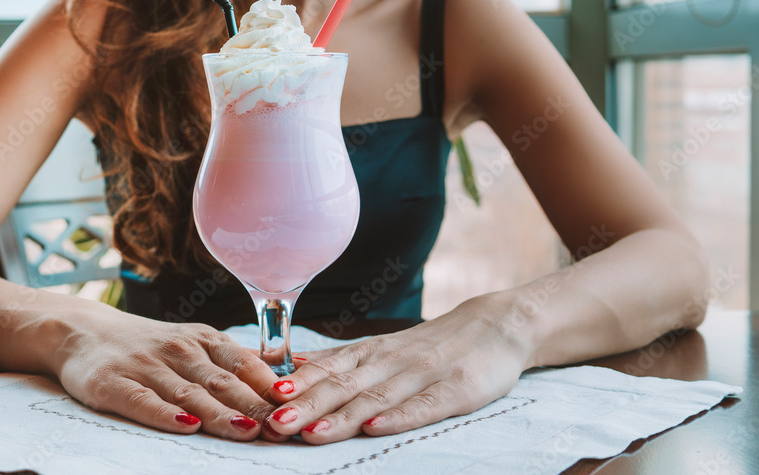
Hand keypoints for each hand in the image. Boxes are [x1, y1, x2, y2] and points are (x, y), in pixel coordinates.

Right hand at [51, 306, 279, 439]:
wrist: (83, 331)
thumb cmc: (149, 345)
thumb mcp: (194, 344)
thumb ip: (231, 363)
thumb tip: (284, 382)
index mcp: (204, 339)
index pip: (244, 365)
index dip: (271, 387)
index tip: (296, 407)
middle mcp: (179, 350)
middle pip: (223, 382)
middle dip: (255, 406)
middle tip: (282, 428)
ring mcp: (146, 367)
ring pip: (189, 394)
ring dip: (220, 414)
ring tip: (248, 431)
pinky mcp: (115, 385)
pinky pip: (144, 402)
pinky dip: (166, 414)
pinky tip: (186, 426)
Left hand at [264, 294, 532, 443]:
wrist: (496, 325)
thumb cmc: (432, 344)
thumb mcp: (382, 348)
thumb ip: (341, 360)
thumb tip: (290, 368)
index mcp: (371, 353)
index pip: (327, 369)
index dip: (294, 385)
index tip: (262, 398)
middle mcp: (391, 361)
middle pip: (343, 386)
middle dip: (306, 405)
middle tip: (274, 422)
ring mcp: (423, 375)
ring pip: (376, 398)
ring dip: (342, 416)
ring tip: (311, 433)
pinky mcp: (455, 390)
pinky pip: (424, 405)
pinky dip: (399, 417)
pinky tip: (376, 428)